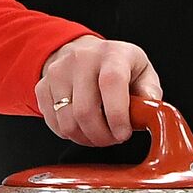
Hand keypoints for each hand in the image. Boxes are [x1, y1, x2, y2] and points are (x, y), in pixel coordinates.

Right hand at [35, 35, 163, 146]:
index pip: (111, 83)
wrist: (84, 53)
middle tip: (113, 138)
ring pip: (68, 122)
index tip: (123, 133)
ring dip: (86, 138)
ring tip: (100, 135)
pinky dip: (70, 135)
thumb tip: (150, 110)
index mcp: (112, 54)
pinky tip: (83, 128)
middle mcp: (82, 59)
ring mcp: (58, 72)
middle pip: (85, 110)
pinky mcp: (42, 87)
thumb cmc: (118, 66)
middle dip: (102, 135)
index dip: (117, 114)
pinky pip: (54, 124)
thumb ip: (149, 91)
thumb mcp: (142, 71)